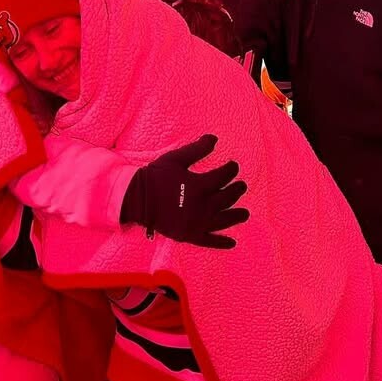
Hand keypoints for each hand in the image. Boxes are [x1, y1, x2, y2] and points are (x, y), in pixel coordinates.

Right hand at [120, 135, 248, 249]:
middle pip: (226, 198)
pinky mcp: (189, 235)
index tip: (233, 166)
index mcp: (199, 186)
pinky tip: (232, 242)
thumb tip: (215, 138)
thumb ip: (197, 149)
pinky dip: (221, 243)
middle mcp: (202, 206)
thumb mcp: (176, 159)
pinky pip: (209, 241)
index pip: (223, 177)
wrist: (137, 198)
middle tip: (241, 186)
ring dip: (236, 216)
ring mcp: (197, 223)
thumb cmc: (156, 176)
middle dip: (236, 191)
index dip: (231, 170)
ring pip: (223, 220)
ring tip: (245, 213)